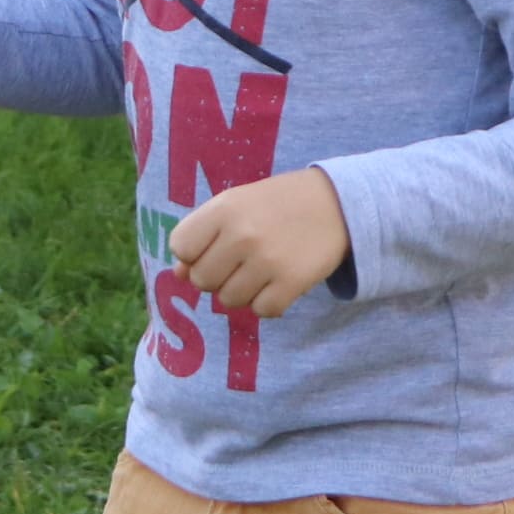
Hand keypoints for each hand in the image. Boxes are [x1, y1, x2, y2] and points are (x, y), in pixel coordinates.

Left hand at [170, 168, 348, 317]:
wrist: (334, 202)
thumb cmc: (274, 204)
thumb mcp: (233, 206)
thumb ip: (201, 235)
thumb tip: (178, 275)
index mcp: (222, 209)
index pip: (181, 248)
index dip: (192, 254)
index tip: (212, 248)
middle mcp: (240, 235)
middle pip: (202, 280)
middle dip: (215, 277)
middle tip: (237, 263)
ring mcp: (266, 260)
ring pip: (229, 300)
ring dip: (241, 293)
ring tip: (258, 272)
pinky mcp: (292, 282)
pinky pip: (262, 311)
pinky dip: (267, 303)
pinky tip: (276, 284)